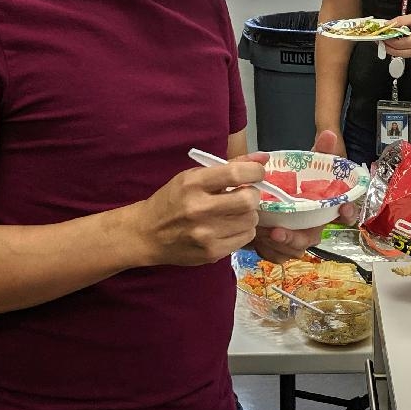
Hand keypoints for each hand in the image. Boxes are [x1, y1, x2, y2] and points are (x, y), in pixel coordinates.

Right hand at [130, 161, 262, 266]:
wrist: (147, 234)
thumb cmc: (172, 200)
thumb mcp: (192, 177)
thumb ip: (229, 166)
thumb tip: (263, 157)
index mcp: (193, 184)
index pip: (236, 174)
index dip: (255, 172)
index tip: (256, 173)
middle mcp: (199, 209)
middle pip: (248, 200)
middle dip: (253, 195)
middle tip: (245, 195)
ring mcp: (206, 234)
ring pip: (251, 220)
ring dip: (248, 214)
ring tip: (235, 212)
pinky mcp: (211, 252)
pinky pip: (245, 238)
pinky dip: (243, 230)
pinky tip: (229, 227)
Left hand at [248, 129, 358, 262]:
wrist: (255, 198)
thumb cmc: (287, 183)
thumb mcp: (299, 164)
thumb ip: (317, 151)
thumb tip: (330, 134)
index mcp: (322, 206)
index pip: (345, 212)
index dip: (348, 212)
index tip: (343, 208)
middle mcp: (313, 224)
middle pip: (313, 237)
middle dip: (296, 237)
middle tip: (277, 231)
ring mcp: (298, 238)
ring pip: (294, 249)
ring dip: (277, 243)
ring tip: (260, 232)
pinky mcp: (281, 249)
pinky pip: (278, 256)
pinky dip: (268, 250)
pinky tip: (257, 241)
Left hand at [383, 12, 410, 58]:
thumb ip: (400, 21)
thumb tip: (387, 24)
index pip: (396, 43)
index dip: (386, 39)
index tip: (380, 33)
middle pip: (394, 52)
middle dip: (384, 45)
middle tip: (378, 38)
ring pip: (397, 54)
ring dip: (388, 48)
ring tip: (383, 39)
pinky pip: (402, 53)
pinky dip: (395, 48)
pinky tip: (392, 42)